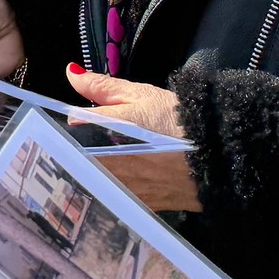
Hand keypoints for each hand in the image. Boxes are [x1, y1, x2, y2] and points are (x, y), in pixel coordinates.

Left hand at [66, 67, 198, 211]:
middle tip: (59, 151)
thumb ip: (103, 87)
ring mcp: (132, 186)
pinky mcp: (145, 204)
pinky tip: (107, 186)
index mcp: (116, 128)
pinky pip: (116, 200)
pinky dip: (108, 192)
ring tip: (82, 168)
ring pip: (95, 183)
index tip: (53, 128)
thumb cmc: (181, 119)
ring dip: (87, 176)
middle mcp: (120, 161)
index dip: (60, 129)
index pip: (74, 129)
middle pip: (80, 162)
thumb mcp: (144, 95)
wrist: (226, 154)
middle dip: (70, 156)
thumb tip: (70, 74)